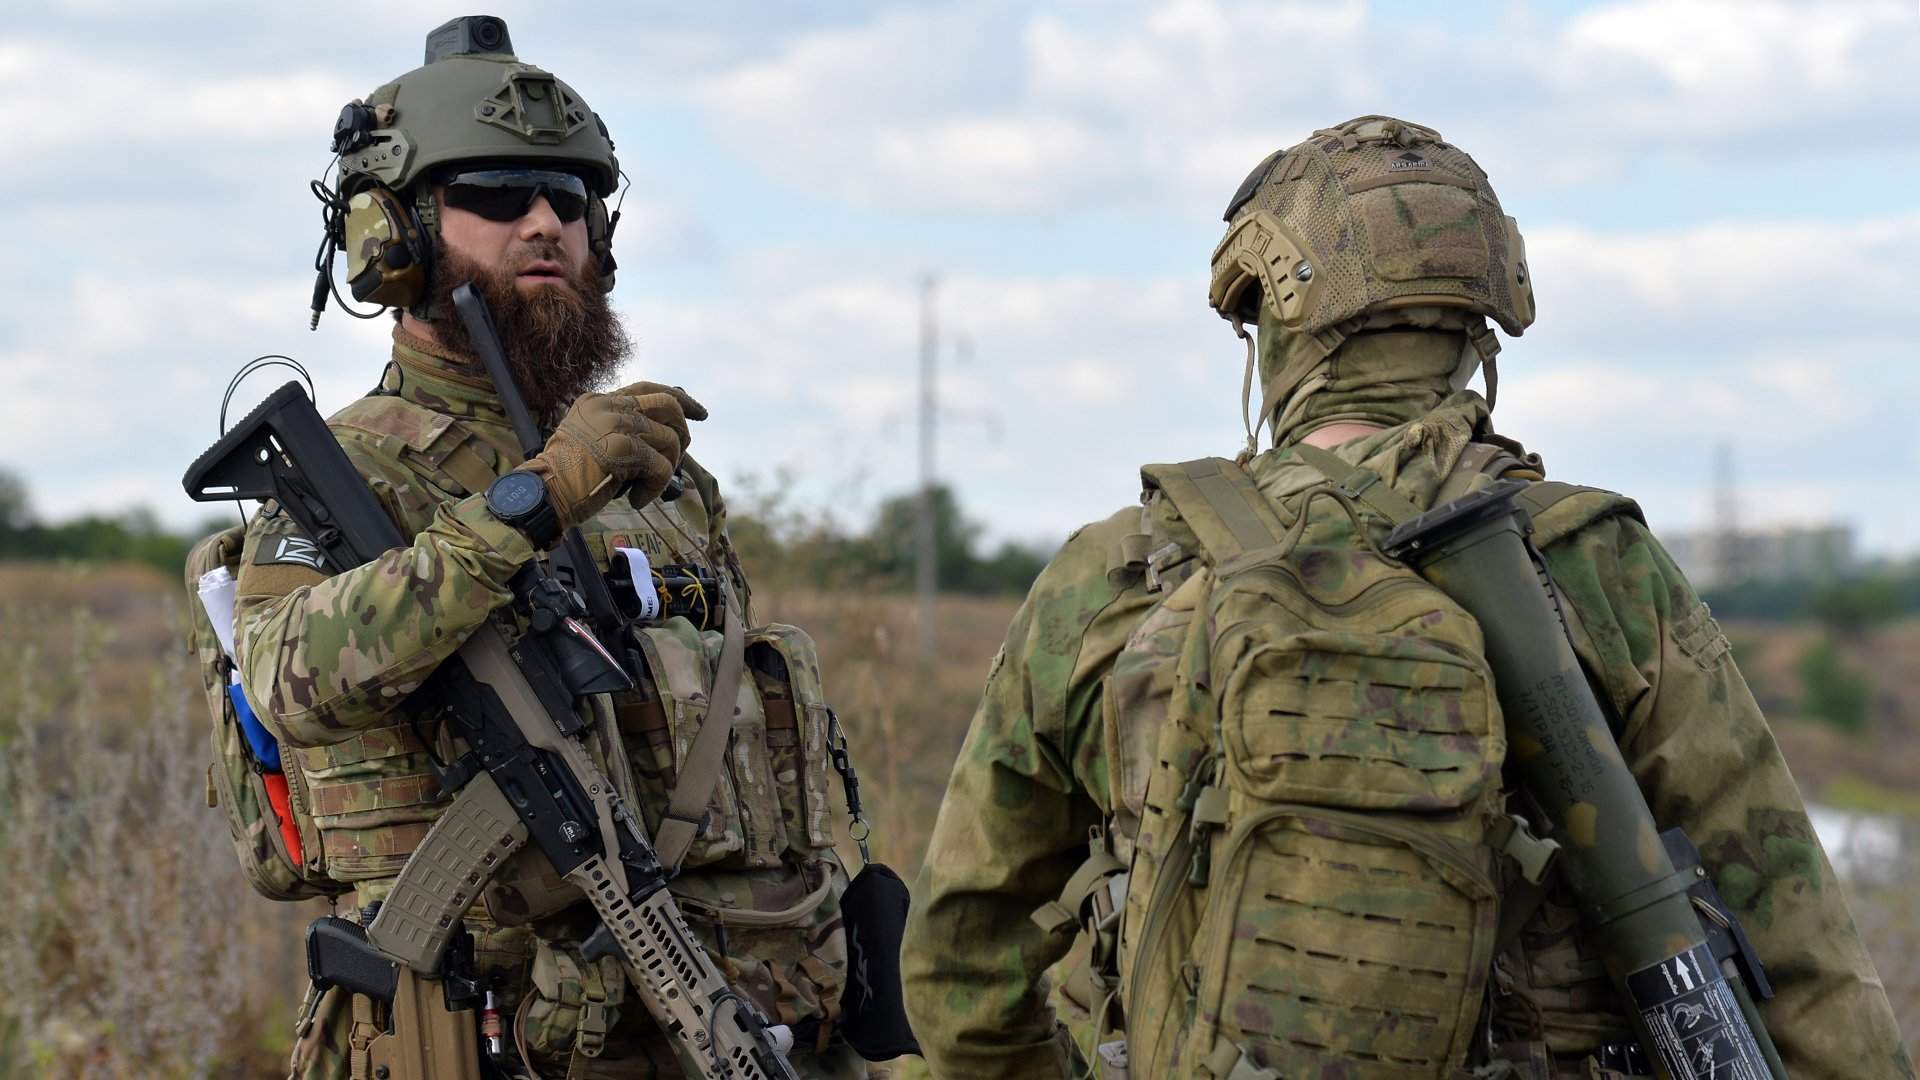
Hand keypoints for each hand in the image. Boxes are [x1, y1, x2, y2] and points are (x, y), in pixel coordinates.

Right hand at [523, 382, 706, 528]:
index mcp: (599, 401)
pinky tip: (638, 499)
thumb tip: (670, 436)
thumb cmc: (567, 478)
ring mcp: (616, 424)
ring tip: (648, 485)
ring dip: (668, 467)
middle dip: (684, 430)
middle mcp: (609, 406)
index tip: (700, 412)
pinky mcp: (623, 449)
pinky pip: (663, 467)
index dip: (680, 399)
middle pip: (668, 404)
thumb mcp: (593, 441)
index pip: (648, 389)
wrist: (543, 493)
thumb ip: (623, 430)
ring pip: (671, 439)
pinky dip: (656, 487)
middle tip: (682, 454)